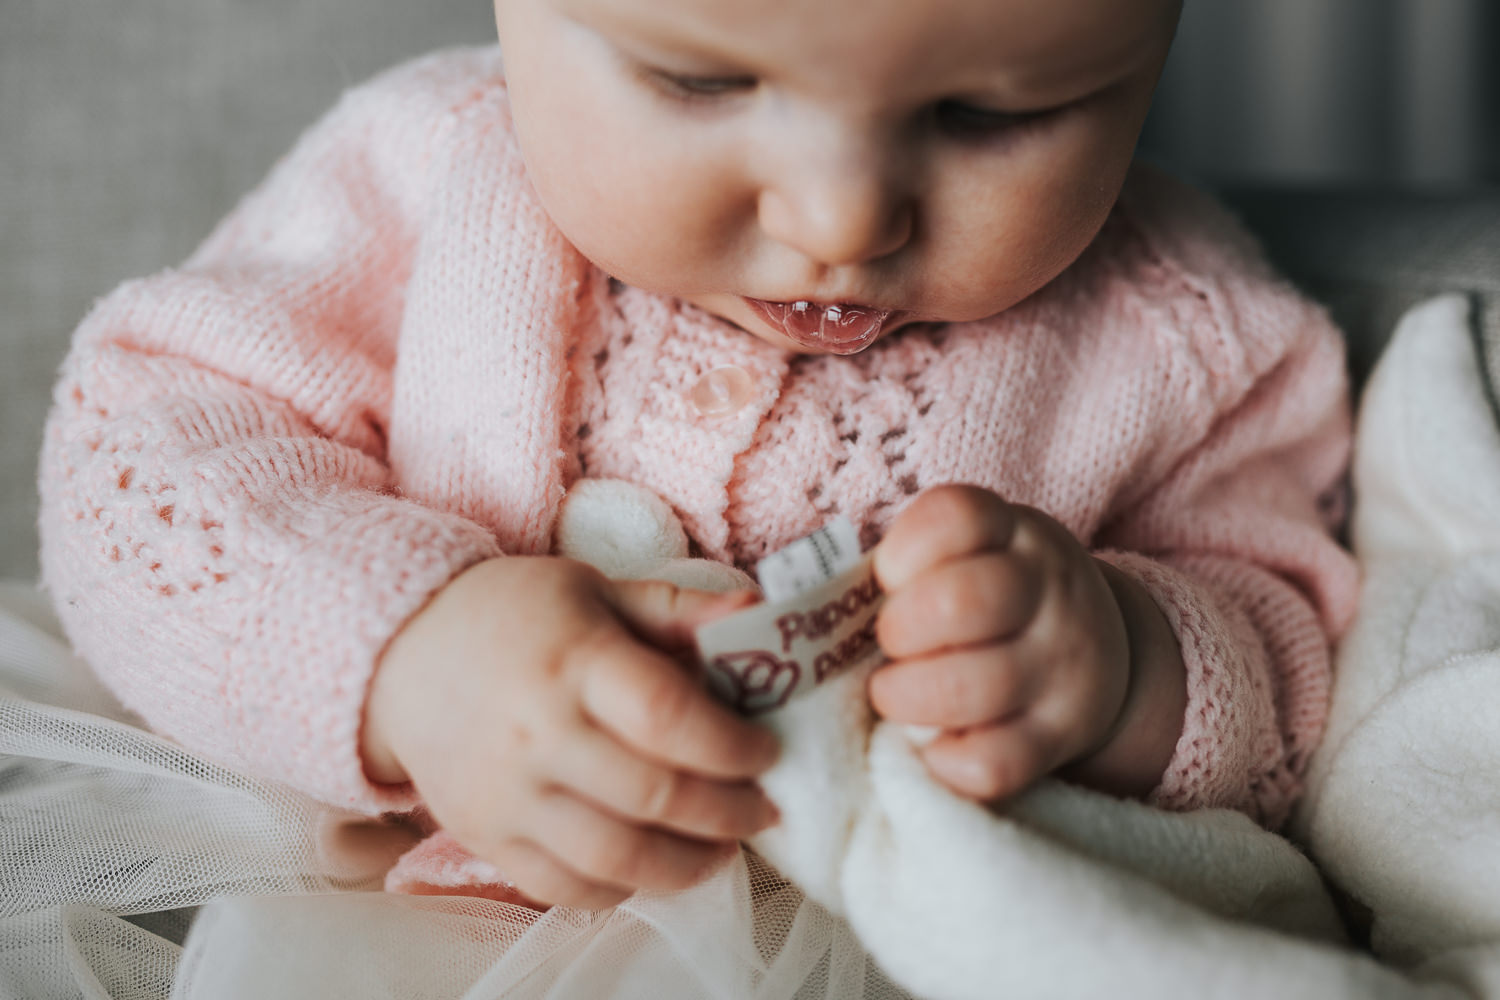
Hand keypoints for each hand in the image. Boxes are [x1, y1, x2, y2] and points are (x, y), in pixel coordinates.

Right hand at [361, 556, 780, 909]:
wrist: (400, 652)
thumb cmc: (513, 613)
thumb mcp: (594, 588)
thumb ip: (677, 608)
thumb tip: (757, 609)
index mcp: (573, 661)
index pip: (667, 717)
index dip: (732, 746)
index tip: (767, 753)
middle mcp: (539, 733)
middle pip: (653, 796)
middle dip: (728, 813)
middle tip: (763, 810)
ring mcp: (508, 795)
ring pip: (615, 859)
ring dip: (687, 865)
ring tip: (723, 850)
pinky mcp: (485, 837)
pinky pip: (564, 887)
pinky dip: (622, 890)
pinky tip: (655, 866)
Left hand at [869, 485, 1182, 802]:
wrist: (1101, 651)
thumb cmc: (995, 600)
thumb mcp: (971, 554)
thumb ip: (905, 567)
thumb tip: (794, 611)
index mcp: (1013, 533)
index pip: (957, 516)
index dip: (902, 551)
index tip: (887, 578)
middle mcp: (1048, 591)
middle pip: (962, 601)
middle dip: (900, 629)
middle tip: (887, 645)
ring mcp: (1061, 665)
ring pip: (976, 685)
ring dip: (908, 697)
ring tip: (891, 694)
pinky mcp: (1060, 735)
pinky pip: (995, 762)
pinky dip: (945, 761)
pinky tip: (931, 745)